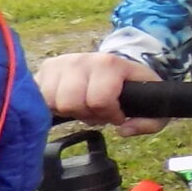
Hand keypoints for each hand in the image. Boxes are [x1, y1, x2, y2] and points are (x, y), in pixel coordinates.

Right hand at [36, 53, 163, 132]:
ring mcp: (60, 63)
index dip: (109, 114)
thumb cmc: (132, 87)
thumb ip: (150, 122)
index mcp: (110, 64)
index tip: (117, 114)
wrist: (114, 65)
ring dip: (68, 110)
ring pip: (52, 102)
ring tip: (83, 105)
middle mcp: (82, 60)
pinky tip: (67, 102)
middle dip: (86, 114)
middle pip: (71, 102)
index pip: (99, 100)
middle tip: (97, 111)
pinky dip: (52, 106)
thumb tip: (124, 130)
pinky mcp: (44, 69)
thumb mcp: (153, 103)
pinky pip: (38, 98)